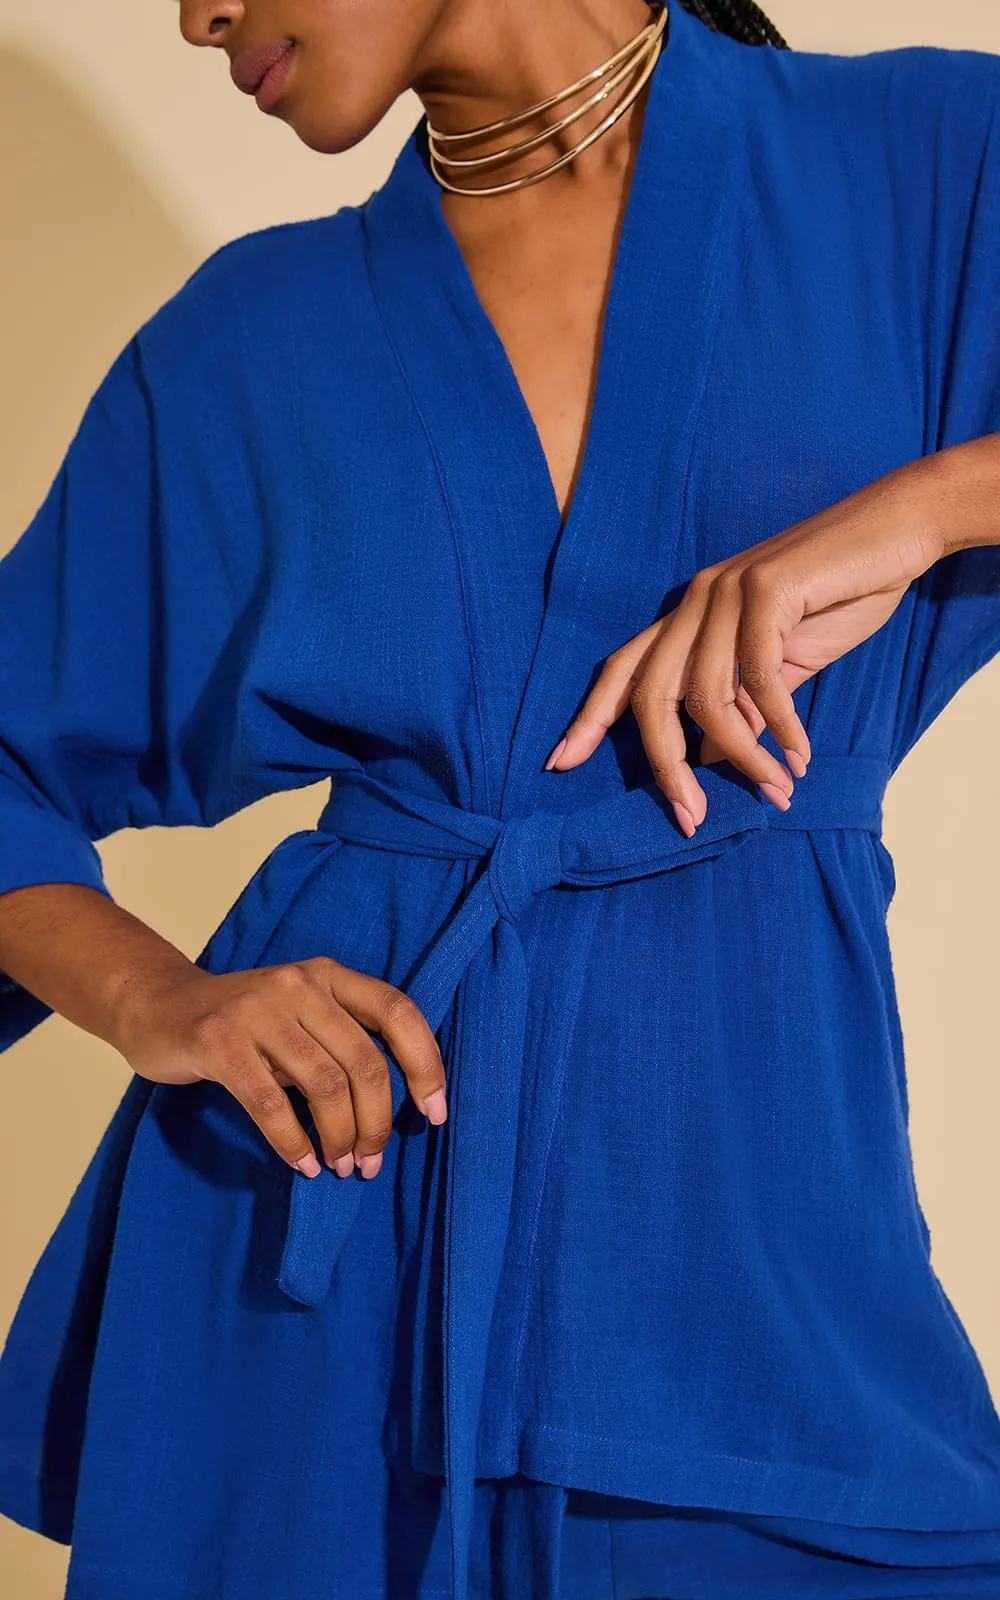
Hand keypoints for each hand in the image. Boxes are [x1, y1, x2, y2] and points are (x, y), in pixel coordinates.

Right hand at [114, 958, 447, 1180]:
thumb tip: (395, 1107)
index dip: (425, 1063)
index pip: (397, 1011)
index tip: (435, 1113)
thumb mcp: (300, 1015)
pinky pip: (270, 1104)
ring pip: (323, 1085)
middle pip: (363, 1061)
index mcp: (328, 976)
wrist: (158, 1007)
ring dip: (340, 1137)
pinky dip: (294, 1143)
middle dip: (377, 1122)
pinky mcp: (218, 1041)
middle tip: (370, 1163)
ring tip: (341, 1166)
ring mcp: (257, 1010)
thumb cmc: (243, 1023)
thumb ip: (343, 1041)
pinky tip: (304, 1164)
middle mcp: (299, 985)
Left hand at [545, 457, 949, 834]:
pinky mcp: (768, 586)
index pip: (623, 668)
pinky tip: (799, 755)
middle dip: (665, 765)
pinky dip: (781, 725)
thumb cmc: (839, 597)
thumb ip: (739, 710)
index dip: (589, 717)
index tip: (558, 763)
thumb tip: (703, 762)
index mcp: (690, 615)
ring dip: (743, 756)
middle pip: (651, 694)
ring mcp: (728, 589)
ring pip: (707, 694)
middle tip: (690, 818)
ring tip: (776, 790)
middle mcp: (697, 599)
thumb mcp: (779, 668)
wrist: (899, 530)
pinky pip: (760, 676)